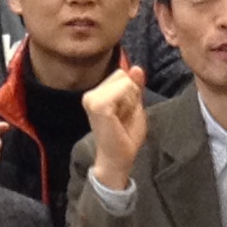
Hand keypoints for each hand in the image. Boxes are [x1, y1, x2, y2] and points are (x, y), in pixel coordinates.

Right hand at [83, 69, 149, 192]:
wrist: (118, 158)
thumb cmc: (126, 135)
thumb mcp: (134, 105)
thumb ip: (135, 86)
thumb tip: (136, 67)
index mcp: (96, 93)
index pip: (122, 74)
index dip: (131, 91)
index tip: (124, 111)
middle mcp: (90, 93)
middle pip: (122, 75)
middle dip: (130, 94)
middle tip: (123, 116)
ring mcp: (91, 98)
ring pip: (125, 81)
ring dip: (130, 100)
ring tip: (120, 118)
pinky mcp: (97, 105)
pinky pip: (124, 89)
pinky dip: (129, 104)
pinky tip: (120, 119)